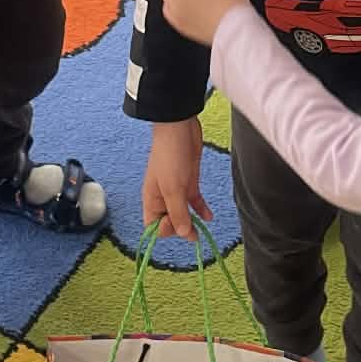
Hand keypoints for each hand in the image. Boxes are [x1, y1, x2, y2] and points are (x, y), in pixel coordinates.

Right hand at [143, 118, 211, 238]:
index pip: (153, 226)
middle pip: (169, 222)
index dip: (165, 231)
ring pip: (182, 213)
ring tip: (202, 231)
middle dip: (180, 229)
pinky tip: (209, 217)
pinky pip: (193, 201)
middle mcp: (162, 197)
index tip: (179, 225)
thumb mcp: (173, 188)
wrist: (179, 128)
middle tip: (194, 232)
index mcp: (151, 200)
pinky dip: (200, 210)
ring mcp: (176, 189)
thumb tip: (183, 234)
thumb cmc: (170, 157)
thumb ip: (178, 212)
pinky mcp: (189, 181)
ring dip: (191, 222)